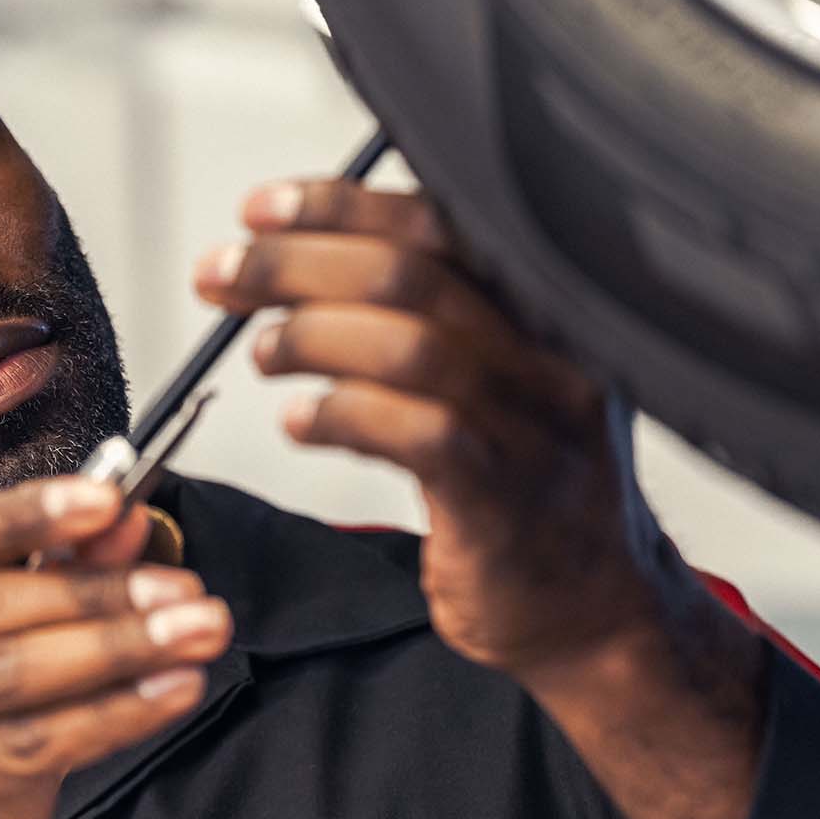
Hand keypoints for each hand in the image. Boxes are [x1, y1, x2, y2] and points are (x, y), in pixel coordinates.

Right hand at [0, 477, 232, 818]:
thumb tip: (118, 520)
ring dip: (118, 646)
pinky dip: (112, 713)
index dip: (22, 514)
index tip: (107, 496)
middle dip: (95, 591)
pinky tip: (169, 691)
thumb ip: (48, 588)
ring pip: (5, 672)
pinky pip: (24, 742)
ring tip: (195, 631)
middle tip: (182, 588)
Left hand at [194, 179, 672, 677]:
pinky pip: (416, 434)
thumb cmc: (526, 490)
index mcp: (545, 308)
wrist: (598, 612)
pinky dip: (340, 416)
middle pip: (412, 271)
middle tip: (222, 274)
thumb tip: (303, 259)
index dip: (339, 206)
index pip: (437, 221)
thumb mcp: (499, 380)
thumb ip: (430, 317)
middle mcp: (551, 355)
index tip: (262, 211)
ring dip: (311, 336)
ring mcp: (535, 428)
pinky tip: (297, 422)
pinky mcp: (506, 500)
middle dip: (296, 261)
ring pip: (411, 345)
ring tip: (262, 352)